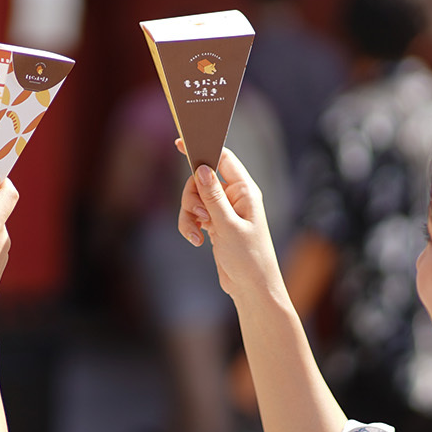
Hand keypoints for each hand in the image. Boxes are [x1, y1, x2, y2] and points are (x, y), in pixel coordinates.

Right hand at [176, 143, 283, 299]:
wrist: (251, 288)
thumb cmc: (249, 258)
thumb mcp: (228, 226)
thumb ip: (213, 196)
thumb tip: (200, 168)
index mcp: (245, 190)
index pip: (223, 158)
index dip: (203, 148)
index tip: (180, 143)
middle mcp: (235, 196)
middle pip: (201, 179)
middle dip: (192, 196)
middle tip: (199, 214)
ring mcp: (224, 210)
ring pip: (194, 198)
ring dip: (189, 214)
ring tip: (197, 234)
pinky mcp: (215, 224)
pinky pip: (194, 215)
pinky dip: (190, 225)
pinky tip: (197, 240)